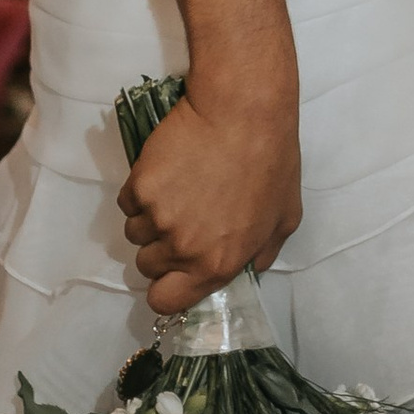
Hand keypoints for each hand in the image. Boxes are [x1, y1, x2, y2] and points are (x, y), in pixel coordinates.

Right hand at [119, 75, 303, 311]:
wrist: (244, 110)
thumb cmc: (272, 161)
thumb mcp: (285, 218)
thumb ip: (263, 253)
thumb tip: (248, 269)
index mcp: (216, 264)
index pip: (165, 302)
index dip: (166, 288)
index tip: (173, 271)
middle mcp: (182, 249)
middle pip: (147, 266)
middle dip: (160, 248)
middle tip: (182, 218)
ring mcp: (157, 217)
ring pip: (135, 233)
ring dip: (149, 218)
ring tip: (176, 190)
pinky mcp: (139, 185)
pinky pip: (128, 201)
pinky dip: (140, 191)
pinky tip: (166, 171)